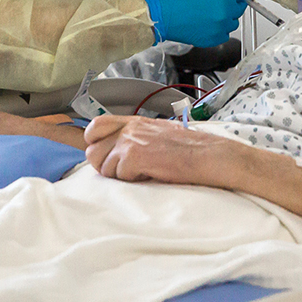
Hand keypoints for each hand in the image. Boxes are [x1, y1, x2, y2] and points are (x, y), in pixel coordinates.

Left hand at [83, 115, 240, 184]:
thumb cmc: (188, 149)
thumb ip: (134, 137)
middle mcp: (129, 128)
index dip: (94, 143)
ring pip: (104, 168)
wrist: (208, 155)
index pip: (95, 126)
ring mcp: (130, 141)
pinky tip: (151, 174)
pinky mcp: (135, 156)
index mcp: (134, 121)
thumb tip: (113, 151)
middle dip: (106, 166)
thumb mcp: (157, 134)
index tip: (106, 155)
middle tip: (128, 170)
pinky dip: (133, 181)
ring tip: (143, 172)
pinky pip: (119, 176)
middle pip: (93, 152)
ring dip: (120, 176)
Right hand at [139, 0, 255, 46]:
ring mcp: (220, 28)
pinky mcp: (213, 40)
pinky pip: (224, 34)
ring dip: (227, 17)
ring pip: (233, 22)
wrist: (161, 15)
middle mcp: (225, 14)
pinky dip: (220, 29)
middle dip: (235, 2)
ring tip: (212, 12)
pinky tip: (208, 23)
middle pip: (241, 8)